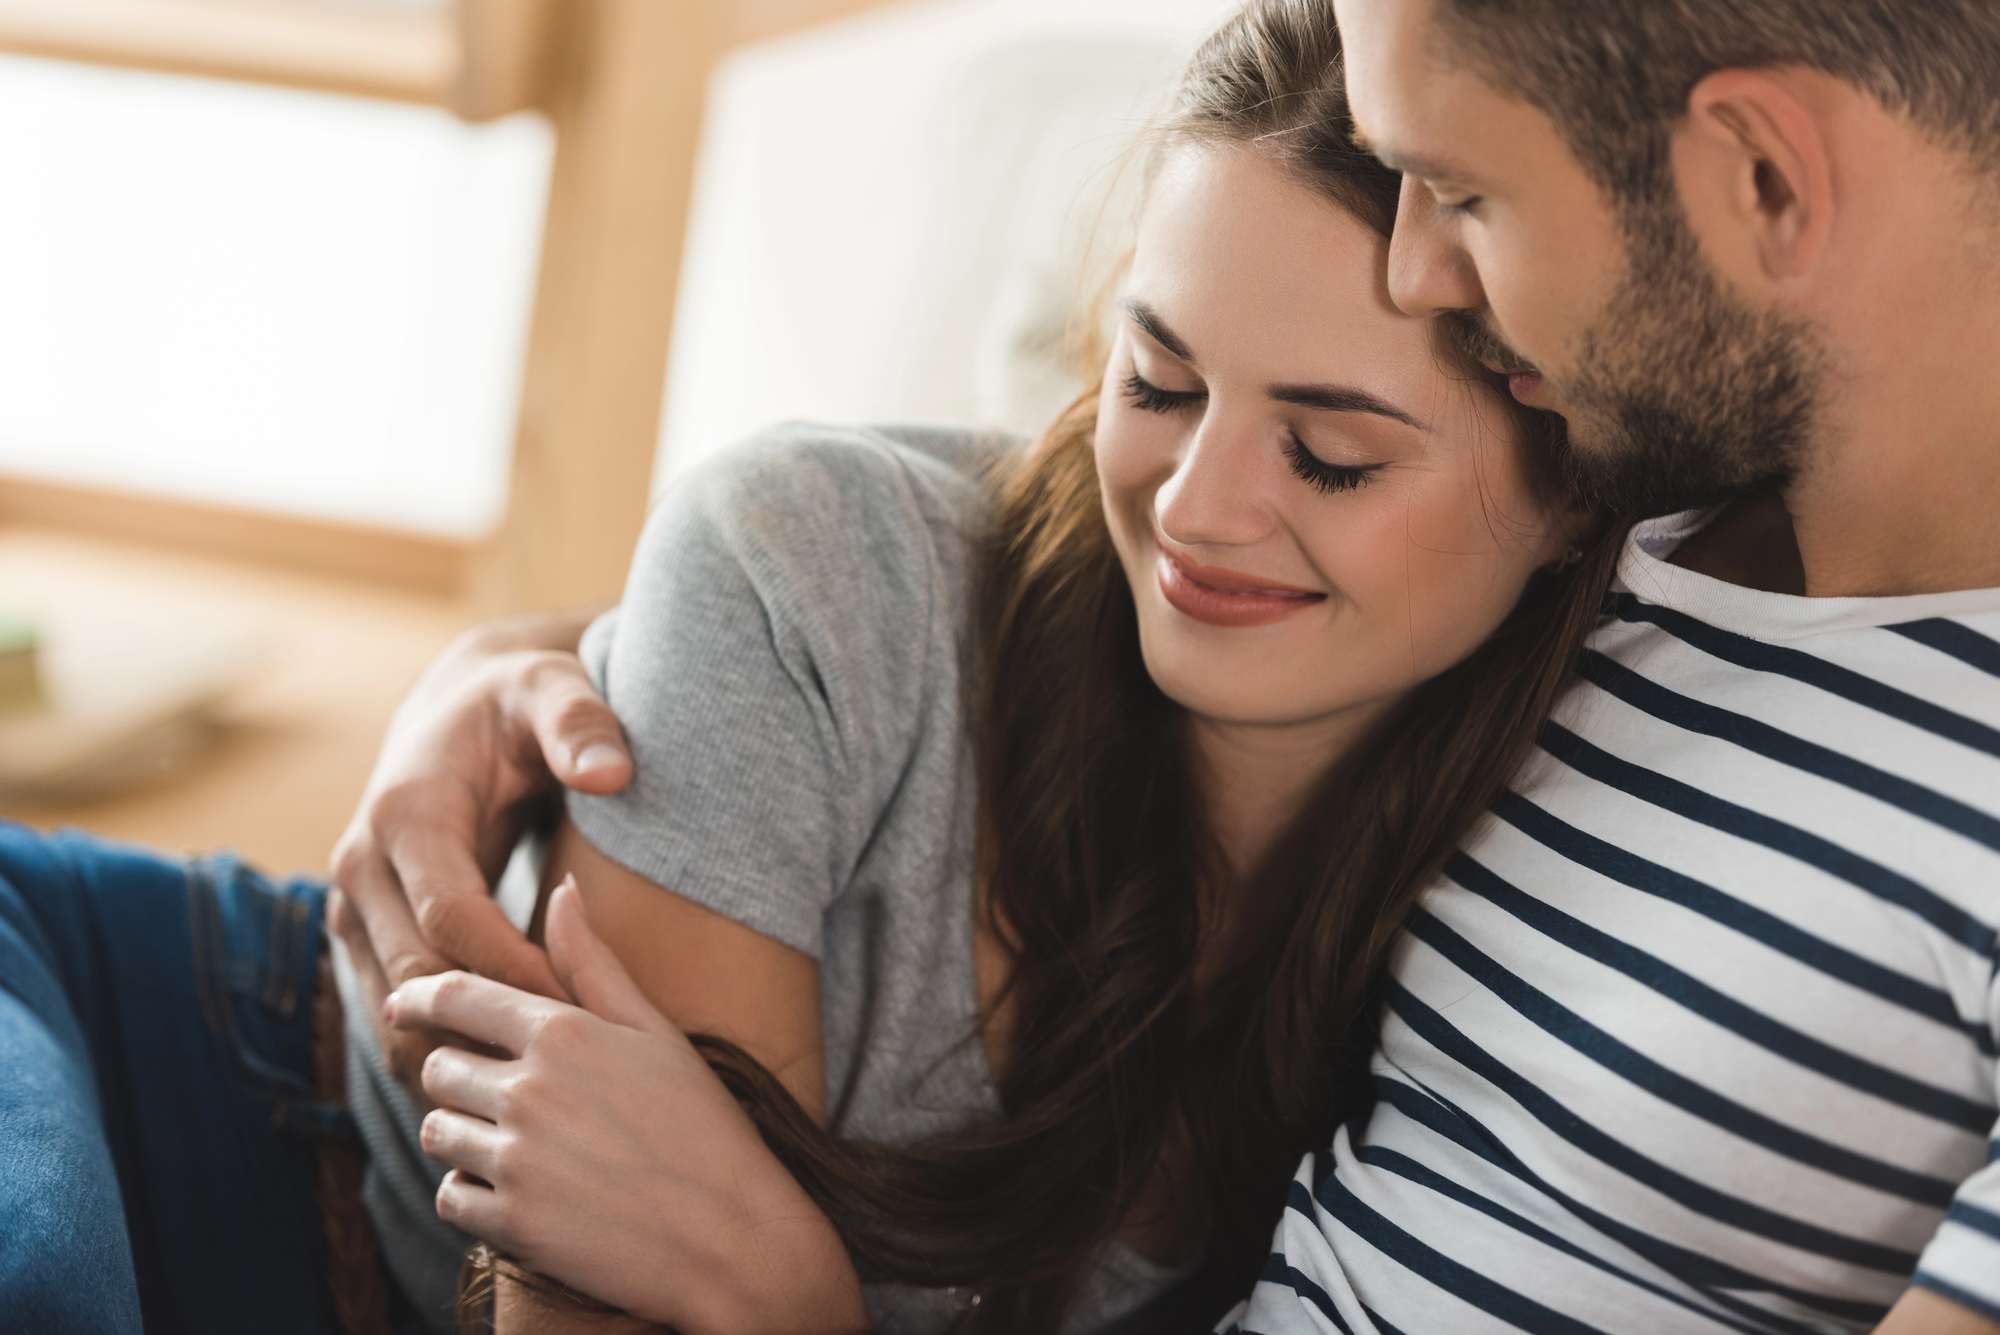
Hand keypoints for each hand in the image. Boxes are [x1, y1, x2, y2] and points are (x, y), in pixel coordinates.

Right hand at [331, 610, 630, 1082]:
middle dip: (489, 1027)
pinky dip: (445, 1048)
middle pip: (414, 979)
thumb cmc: (518, 702)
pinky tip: (509, 1077)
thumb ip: (582, 724)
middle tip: (571, 1069)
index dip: (515, 970)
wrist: (459, 710)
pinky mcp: (366, 936)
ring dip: (460, 1054)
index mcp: (404, 814)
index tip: (583, 1003)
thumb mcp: (553, 690)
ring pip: (393, 1012)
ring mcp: (354, 908)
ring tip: (542, 1092)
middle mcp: (360, 866)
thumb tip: (610, 772)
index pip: (451, 919)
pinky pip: (395, 1013)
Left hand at [388, 882, 867, 1334]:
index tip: (404, 1005)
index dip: (419, 997)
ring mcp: (517, 1160)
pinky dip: (472, 1195)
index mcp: (564, 1033)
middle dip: (460, 1078)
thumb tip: (562, 890)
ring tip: (519, 1147)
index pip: (454, 996)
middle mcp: (529, 1091)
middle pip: (437, 1067)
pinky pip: (449, 1196)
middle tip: (506, 1097)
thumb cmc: (704, 1128)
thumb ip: (593, 963)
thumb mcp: (656, 1033)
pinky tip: (520, 1192)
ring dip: (463, 1137)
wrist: (735, 1238)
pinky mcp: (511, 1224)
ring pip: (436, 1132)